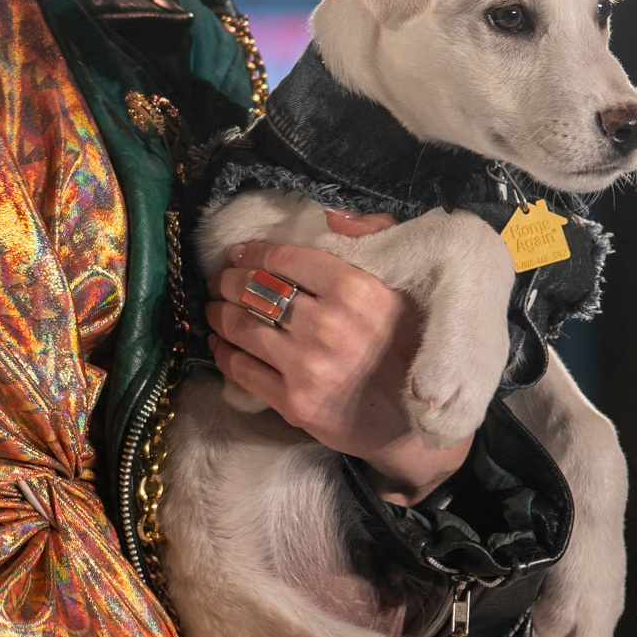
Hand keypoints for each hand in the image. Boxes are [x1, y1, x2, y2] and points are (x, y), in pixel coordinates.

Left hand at [207, 212, 471, 501]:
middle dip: (228, 281)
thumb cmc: (416, 345)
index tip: (238, 253)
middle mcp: (326, 325)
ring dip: (218, 314)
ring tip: (214, 308)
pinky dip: (222, 353)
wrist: (421, 421)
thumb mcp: (411, 282)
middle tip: (221, 280)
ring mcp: (307, 366)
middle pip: (254, 290)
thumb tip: (331, 215)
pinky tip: (219, 345)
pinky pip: (241, 369)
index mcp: (356, 289)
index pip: (284, 259)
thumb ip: (376, 237)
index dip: (253, 252)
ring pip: (240, 327)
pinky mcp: (294, 403)